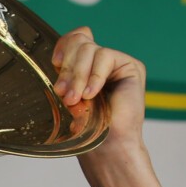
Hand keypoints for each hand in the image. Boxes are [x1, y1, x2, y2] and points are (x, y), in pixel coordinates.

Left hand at [51, 26, 146, 153]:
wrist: (107, 147)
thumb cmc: (85, 128)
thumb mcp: (66, 96)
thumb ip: (64, 74)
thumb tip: (57, 56)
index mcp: (83, 66)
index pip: (74, 39)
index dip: (63, 46)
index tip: (55, 63)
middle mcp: (99, 62)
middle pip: (80, 42)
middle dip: (68, 67)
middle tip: (63, 93)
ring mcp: (116, 63)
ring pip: (90, 49)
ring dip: (78, 75)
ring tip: (75, 99)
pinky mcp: (130, 66)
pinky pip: (105, 57)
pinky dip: (95, 76)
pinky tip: (91, 95)